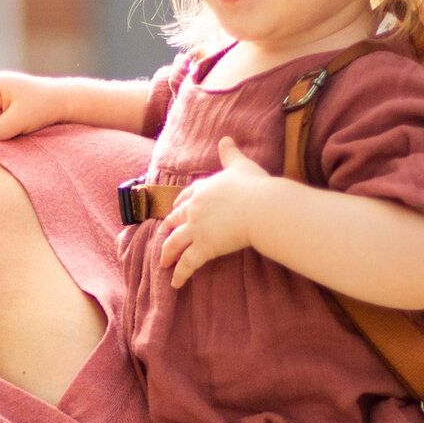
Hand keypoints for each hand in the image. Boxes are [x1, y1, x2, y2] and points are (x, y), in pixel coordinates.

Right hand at [0, 72, 75, 137]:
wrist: (66, 102)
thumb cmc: (43, 108)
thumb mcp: (17, 122)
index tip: (0, 122)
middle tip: (12, 123)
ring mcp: (3, 91)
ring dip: (0, 122)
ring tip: (19, 122)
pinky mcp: (10, 99)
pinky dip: (7, 121)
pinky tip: (21, 121)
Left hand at [155, 142, 276, 287]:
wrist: (260, 207)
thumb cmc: (254, 186)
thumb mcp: (241, 165)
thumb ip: (230, 153)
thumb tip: (226, 138)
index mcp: (203, 190)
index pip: (186, 196)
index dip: (180, 203)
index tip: (175, 208)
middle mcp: (195, 209)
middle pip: (176, 219)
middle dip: (170, 227)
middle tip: (165, 234)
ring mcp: (197, 229)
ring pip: (175, 242)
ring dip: (167, 253)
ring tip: (163, 262)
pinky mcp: (204, 247)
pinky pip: (187, 263)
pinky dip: (180, 274)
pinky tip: (174, 283)